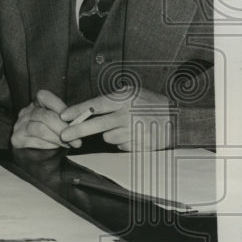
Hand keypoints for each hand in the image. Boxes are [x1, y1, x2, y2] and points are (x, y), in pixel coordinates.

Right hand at [10, 89, 81, 149]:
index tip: (74, 118)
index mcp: (35, 105)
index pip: (43, 96)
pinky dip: (49, 145)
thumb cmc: (49, 136)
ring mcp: (19, 126)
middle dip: (63, 127)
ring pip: (41, 129)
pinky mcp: (17, 139)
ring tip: (70, 144)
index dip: (59, 106)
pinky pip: (36, 140)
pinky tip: (57, 147)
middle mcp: (25, 113)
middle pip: (45, 116)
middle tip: (77, 139)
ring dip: (58, 138)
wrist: (35, 156)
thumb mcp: (57, 124)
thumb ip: (65, 120)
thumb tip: (80, 123)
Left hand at [60, 89, 174, 150]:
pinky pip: (121, 146)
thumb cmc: (149, 104)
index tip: (63, 116)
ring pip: (108, 137)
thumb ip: (109, 102)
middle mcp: (128, 114)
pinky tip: (134, 135)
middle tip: (64, 135)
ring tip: (126, 127)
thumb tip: (84, 112)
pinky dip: (124, 142)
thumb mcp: (130, 94)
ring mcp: (135, 131)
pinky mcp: (140, 144)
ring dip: (111, 134)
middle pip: (96, 124)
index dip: (76, 111)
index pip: (94, 105)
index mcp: (123, 99)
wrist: (178, 118)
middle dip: (77, 130)